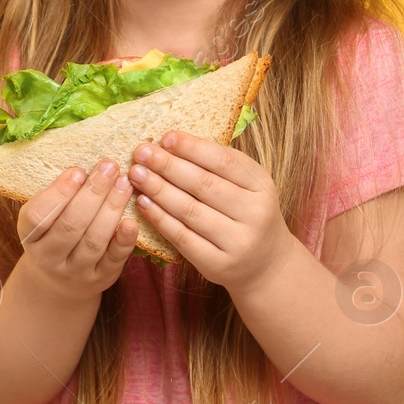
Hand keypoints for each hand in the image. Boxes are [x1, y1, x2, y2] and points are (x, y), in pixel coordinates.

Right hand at [16, 160, 137, 303]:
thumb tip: (86, 168)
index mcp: (30, 236)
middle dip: (92, 193)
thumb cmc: (52, 236)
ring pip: (94, 240)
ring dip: (111, 209)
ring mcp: (76, 271)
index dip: (59, 193)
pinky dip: (124, 240)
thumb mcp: (44, 219)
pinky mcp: (101, 279)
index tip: (78, 170)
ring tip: (124, 183)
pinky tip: (132, 221)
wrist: (58, 282)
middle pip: (70, 226)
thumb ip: (57, 197)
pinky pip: (113, 260)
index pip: (39, 216)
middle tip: (109, 167)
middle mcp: (49, 258)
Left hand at [128, 130, 297, 290]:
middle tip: (142, 152)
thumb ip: (219, 166)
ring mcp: (237, 242)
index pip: (223, 161)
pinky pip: (182, 237)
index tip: (166, 137)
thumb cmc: (248, 215)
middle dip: (168, 165)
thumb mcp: (248, 187)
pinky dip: (160, 218)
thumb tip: (173, 143)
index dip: (192, 148)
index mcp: (261, 187)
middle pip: (203, 185)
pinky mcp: (217, 264)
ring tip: (136, 174)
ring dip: (158, 189)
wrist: (266, 266)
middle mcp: (254, 214)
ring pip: (189, 210)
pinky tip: (143, 203)